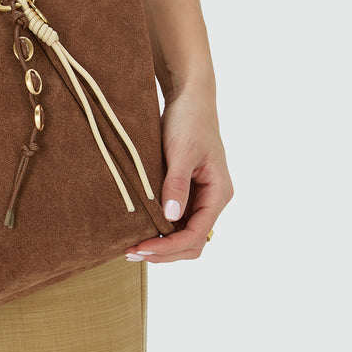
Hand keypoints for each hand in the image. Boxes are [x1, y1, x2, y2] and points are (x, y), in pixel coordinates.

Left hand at [125, 88, 233, 262]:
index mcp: (218, 192)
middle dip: (165, 251)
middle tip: (132, 252)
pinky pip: (177, 219)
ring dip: (162, 244)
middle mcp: (212, 199)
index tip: (142, 247)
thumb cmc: (189, 120)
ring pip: (185, 234)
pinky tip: (140, 229)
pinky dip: (160, 229)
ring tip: (133, 247)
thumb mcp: (181, 151)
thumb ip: (176, 184)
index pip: (197, 234)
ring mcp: (200, 196)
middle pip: (193, 242)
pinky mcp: (187, 190)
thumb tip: (170, 218)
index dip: (169, 246)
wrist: (189, 98)